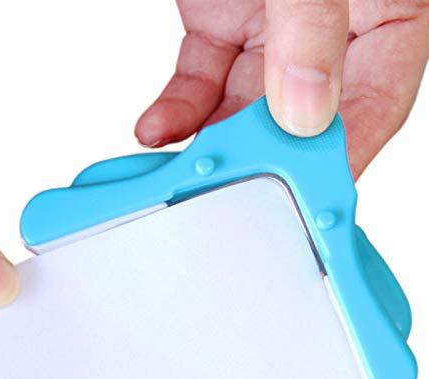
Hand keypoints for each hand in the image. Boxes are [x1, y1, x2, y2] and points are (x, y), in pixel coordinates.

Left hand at [135, 0, 427, 178]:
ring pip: (243, 111)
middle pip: (300, 120)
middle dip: (260, 159)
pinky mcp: (223, 28)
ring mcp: (274, 35)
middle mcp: (330, 36)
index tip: (308, 199)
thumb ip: (312, 27)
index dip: (342, 159)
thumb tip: (305, 109)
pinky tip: (156, 130)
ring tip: (182, 173)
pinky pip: (201, 82)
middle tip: (228, 188)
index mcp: (384, 17)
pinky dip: (177, 110)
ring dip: (209, 143)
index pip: (375, 106)